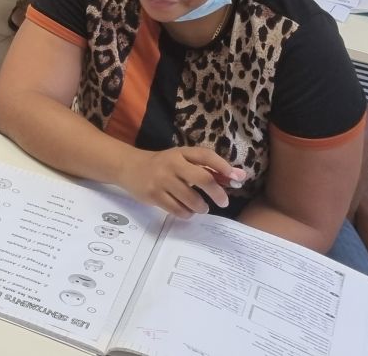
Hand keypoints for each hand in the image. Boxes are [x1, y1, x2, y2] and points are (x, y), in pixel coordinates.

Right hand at [122, 146, 245, 216]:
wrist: (128, 167)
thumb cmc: (162, 165)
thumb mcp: (182, 161)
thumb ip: (208, 169)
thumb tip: (238, 177)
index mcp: (180, 153)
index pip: (205, 156)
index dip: (223, 166)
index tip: (237, 178)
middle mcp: (171, 164)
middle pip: (203, 179)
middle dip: (217, 193)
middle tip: (223, 202)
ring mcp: (161, 180)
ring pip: (192, 199)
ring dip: (202, 207)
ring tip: (201, 208)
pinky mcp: (153, 195)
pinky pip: (178, 210)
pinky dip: (187, 214)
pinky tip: (186, 210)